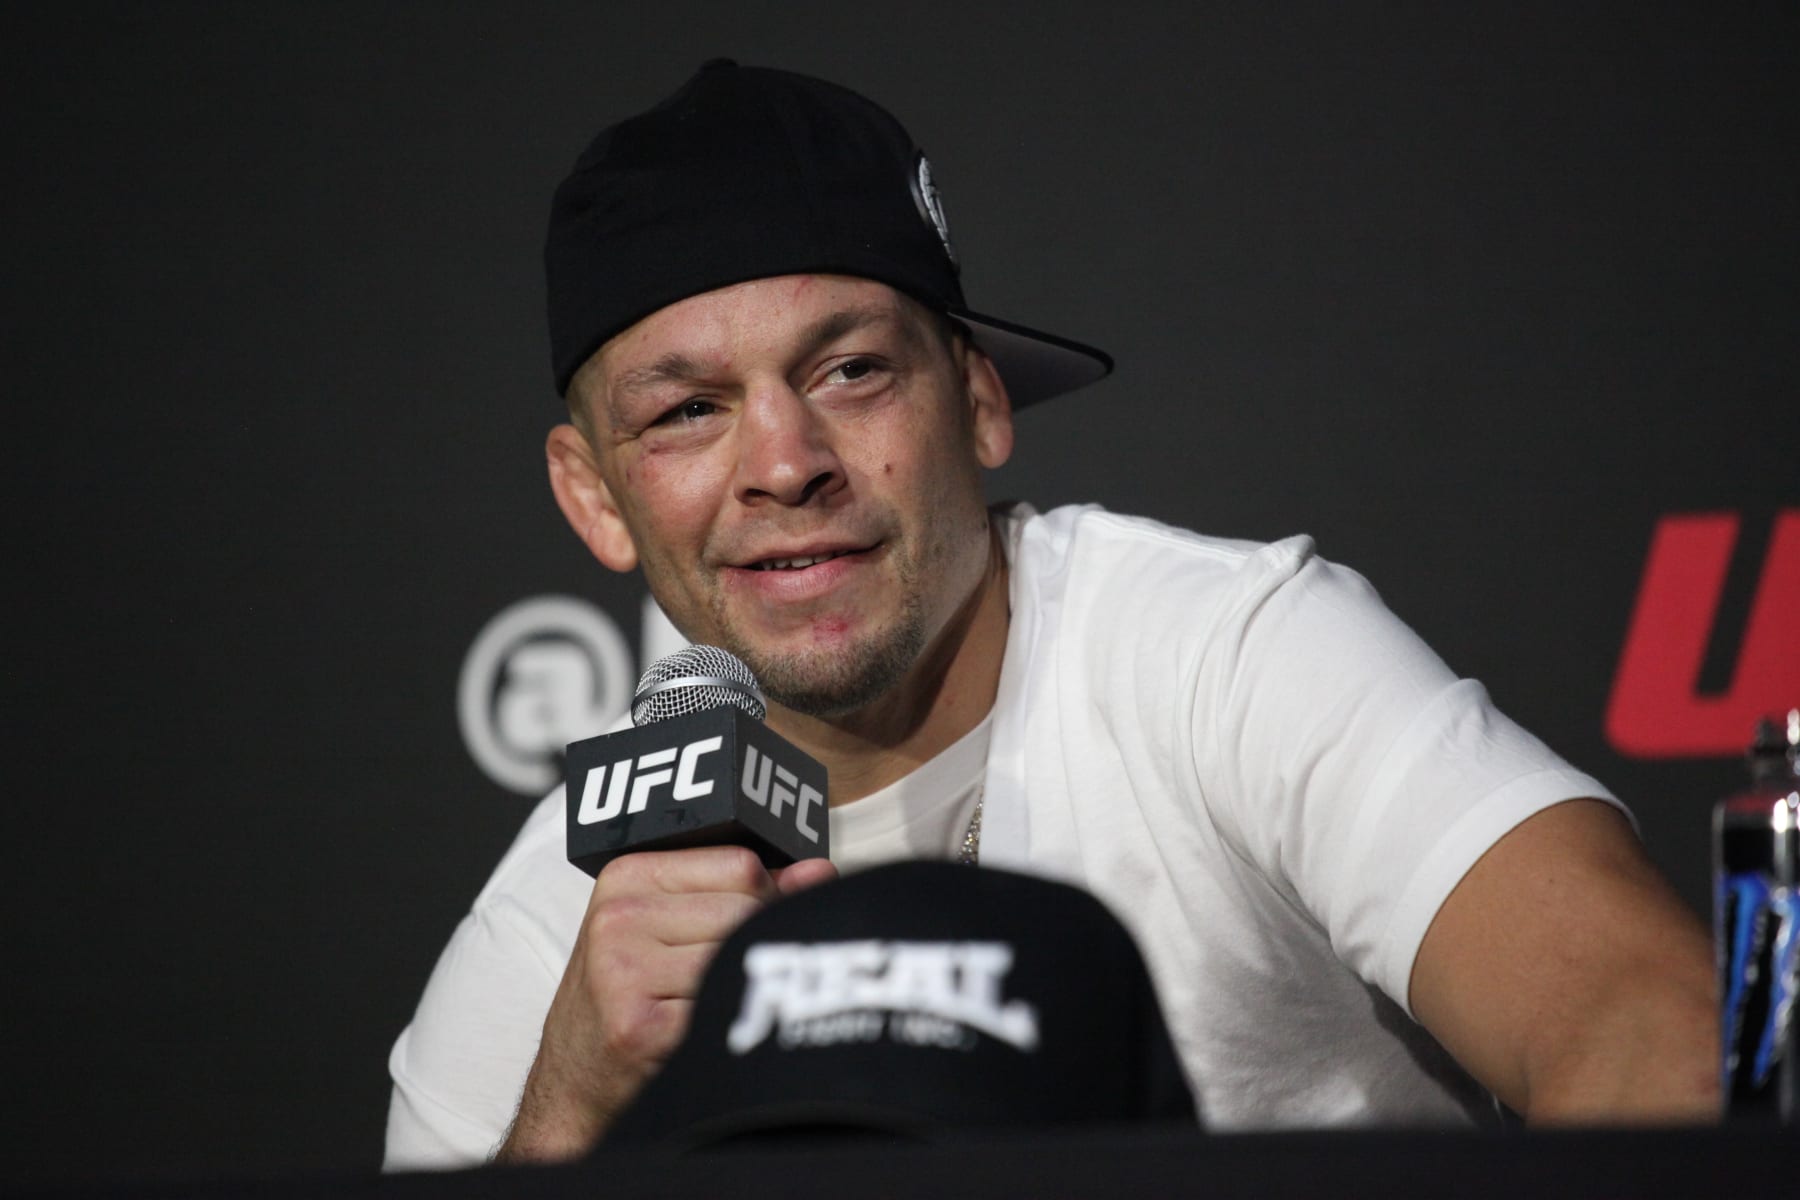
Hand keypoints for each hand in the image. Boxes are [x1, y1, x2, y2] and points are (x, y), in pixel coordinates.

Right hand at [496, 846, 836, 1161]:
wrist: (574, 1082)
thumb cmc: (630, 998)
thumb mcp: (672, 926)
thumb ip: (745, 891)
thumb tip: (818, 872)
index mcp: (628, 877)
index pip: (742, 865)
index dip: (761, 899)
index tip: (737, 929)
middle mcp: (620, 917)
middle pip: (747, 911)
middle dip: (749, 948)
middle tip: (714, 979)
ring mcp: (625, 971)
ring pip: (740, 960)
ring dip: (736, 991)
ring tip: (701, 1005)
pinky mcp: (639, 1027)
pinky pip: (724, 1010)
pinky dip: (723, 1026)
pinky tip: (694, 1034)